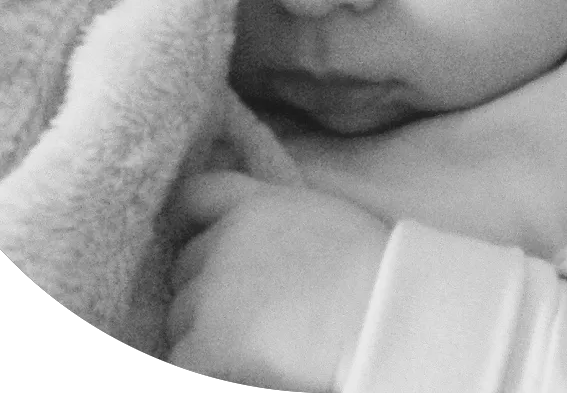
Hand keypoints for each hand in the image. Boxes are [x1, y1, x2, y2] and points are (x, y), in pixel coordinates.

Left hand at [166, 171, 390, 390]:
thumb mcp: (328, 218)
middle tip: (255, 317)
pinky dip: (206, 370)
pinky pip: (184, 362)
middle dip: (208, 290)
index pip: (197, 194)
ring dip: (205, 336)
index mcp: (258, 203)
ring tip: (262, 347)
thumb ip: (282, 218)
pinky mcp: (208, 341)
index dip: (195, 220)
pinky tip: (243, 372)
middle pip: (186, 266)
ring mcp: (212, 290)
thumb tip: (265, 245)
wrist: (386, 316)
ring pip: (181, 318)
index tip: (201, 241)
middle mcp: (226, 239)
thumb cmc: (378, 274)